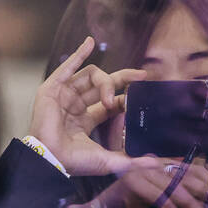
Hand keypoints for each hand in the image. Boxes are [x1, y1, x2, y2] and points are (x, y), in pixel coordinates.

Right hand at [28, 36, 158, 175]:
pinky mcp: (52, 88)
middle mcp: (74, 106)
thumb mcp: (109, 161)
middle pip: (102, 84)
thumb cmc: (74, 162)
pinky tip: (90, 42)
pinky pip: (68, 67)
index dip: (124, 97)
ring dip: (105, 82)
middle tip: (140, 76)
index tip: (138, 95)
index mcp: (84, 121)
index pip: (109, 102)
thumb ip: (132, 161)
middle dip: (122, 79)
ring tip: (110, 99)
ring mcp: (63, 96)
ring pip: (90, 76)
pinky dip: (79, 53)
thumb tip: (157, 164)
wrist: (51, 158)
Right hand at [93, 160, 207, 207]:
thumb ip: (189, 200)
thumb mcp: (168, 207)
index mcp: (164, 168)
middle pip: (186, 175)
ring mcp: (141, 171)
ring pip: (174, 185)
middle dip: (201, 194)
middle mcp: (153, 165)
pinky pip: (159, 194)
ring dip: (187, 204)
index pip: (193, 168)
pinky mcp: (131, 181)